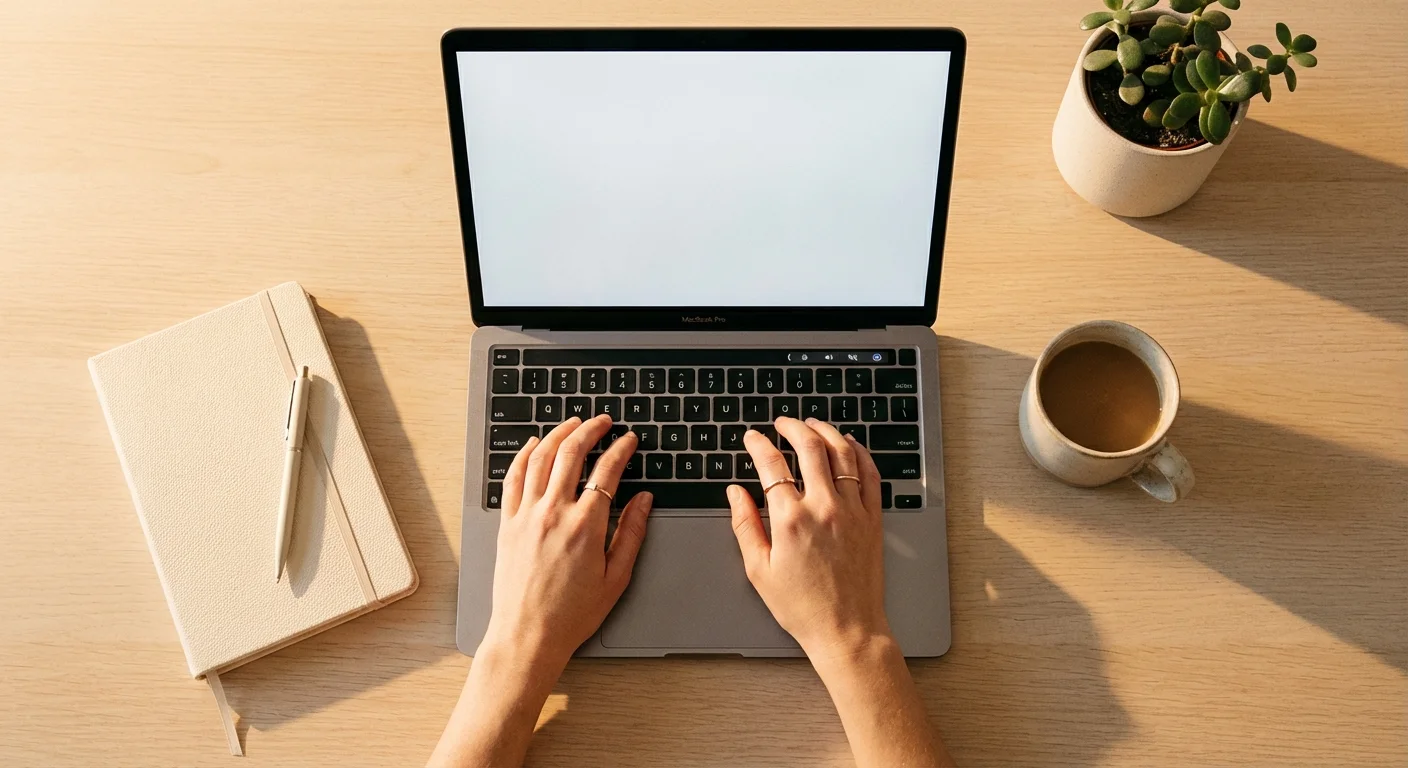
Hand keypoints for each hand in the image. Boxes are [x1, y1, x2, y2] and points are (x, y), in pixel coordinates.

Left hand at [482, 415, 652, 670]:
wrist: (527, 636)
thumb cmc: (572, 614)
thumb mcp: (616, 578)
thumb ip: (631, 533)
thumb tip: (643, 500)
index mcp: (585, 527)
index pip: (607, 472)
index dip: (621, 449)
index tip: (629, 440)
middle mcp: (554, 514)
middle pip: (572, 453)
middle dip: (590, 429)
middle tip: (603, 421)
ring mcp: (526, 516)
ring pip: (540, 458)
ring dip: (558, 433)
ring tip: (573, 423)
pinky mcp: (507, 523)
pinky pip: (513, 478)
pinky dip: (524, 454)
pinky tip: (534, 445)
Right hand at [726, 417, 890, 662]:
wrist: (846, 629)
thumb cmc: (802, 606)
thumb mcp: (758, 570)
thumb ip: (744, 524)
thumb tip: (735, 492)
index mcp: (790, 520)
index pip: (771, 464)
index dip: (758, 444)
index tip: (752, 437)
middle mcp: (824, 507)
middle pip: (809, 447)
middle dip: (792, 426)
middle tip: (782, 422)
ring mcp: (852, 510)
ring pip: (842, 453)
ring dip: (825, 431)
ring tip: (812, 424)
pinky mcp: (873, 518)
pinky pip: (870, 474)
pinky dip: (859, 452)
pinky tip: (849, 444)